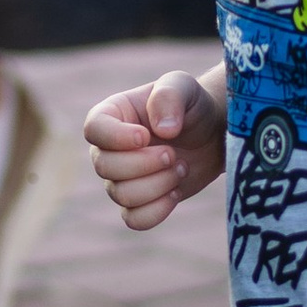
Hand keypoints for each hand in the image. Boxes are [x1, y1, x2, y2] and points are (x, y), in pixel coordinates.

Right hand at [84, 72, 225, 231]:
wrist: (213, 135)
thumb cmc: (193, 106)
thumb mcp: (184, 87)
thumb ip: (170, 96)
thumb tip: (162, 130)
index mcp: (113, 114)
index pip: (94, 129)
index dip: (116, 137)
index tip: (146, 136)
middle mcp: (109, 148)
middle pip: (105, 167)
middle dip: (145, 164)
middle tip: (173, 154)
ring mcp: (122, 178)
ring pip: (121, 195)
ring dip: (158, 184)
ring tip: (181, 167)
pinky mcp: (140, 202)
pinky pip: (134, 219)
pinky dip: (157, 210)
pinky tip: (176, 193)